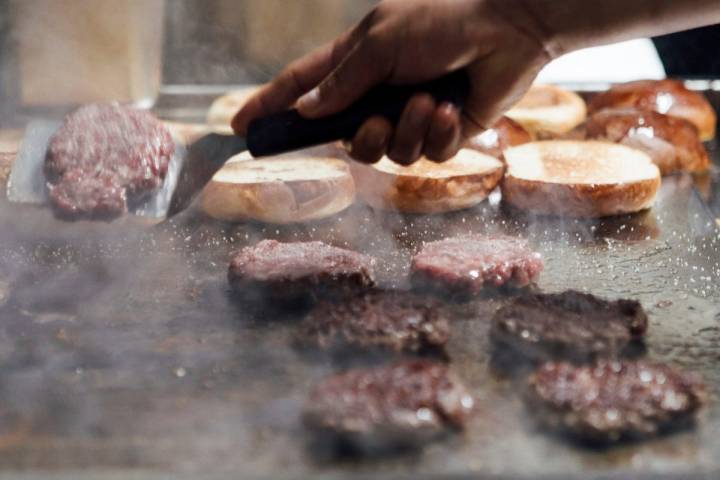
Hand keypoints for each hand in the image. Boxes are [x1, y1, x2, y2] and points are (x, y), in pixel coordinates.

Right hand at [232, 0, 551, 164]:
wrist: (509, 28)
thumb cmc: (442, 21)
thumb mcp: (382, 41)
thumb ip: (342, 80)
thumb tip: (306, 112)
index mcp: (354, 65)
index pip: (301, 90)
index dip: (270, 107)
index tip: (242, 127)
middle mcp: (376, 95)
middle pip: (344, 139)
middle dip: (361, 136)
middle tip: (378, 118)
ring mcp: (408, 116)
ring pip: (386, 154)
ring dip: (407, 129)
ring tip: (430, 99)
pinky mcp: (441, 133)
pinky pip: (425, 155)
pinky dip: (437, 133)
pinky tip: (452, 108)